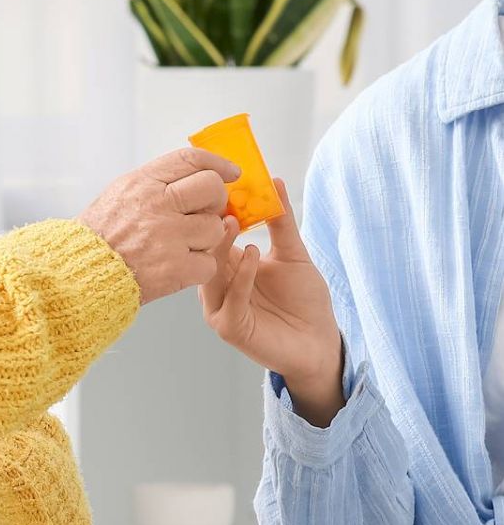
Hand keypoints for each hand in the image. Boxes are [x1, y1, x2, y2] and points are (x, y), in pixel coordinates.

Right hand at [78, 147, 240, 304]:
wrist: (80, 274)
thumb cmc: (100, 236)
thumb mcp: (120, 193)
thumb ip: (156, 182)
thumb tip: (195, 175)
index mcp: (143, 184)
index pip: (191, 160)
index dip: (217, 163)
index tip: (231, 173)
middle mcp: (158, 206)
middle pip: (212, 189)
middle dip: (216, 201)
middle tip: (206, 213)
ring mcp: (168, 238)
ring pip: (215, 228)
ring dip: (205, 239)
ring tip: (183, 245)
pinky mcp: (175, 269)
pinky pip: (209, 262)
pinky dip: (199, 268)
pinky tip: (180, 266)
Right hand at [199, 180, 344, 426]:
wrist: (319, 342)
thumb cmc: (304, 302)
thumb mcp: (293, 254)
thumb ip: (281, 222)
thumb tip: (274, 182)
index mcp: (228, 268)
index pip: (214, 236)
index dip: (216, 212)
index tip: (221, 185)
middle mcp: (218, 286)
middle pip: (206, 253)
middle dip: (211, 227)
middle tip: (218, 202)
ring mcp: (220, 307)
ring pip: (211, 275)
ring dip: (220, 249)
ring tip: (231, 223)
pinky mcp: (229, 327)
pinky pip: (230, 299)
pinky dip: (240, 277)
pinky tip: (252, 255)